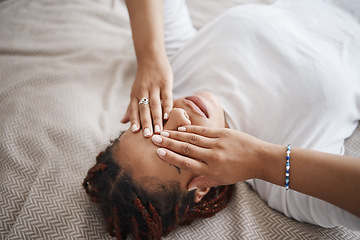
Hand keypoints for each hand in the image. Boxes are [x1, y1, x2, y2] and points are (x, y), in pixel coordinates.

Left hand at [121, 56, 172, 136]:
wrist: (151, 57)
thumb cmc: (143, 78)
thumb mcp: (135, 92)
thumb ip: (131, 107)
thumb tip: (122, 122)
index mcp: (135, 94)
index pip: (134, 109)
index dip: (134, 120)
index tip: (135, 133)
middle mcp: (143, 91)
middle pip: (144, 109)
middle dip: (146, 123)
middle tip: (148, 136)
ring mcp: (154, 87)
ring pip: (155, 104)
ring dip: (156, 118)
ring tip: (158, 130)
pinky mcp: (165, 83)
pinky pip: (166, 96)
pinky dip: (167, 106)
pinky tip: (168, 116)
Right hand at [151, 126, 265, 189]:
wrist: (259, 158)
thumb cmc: (239, 171)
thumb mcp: (222, 181)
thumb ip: (203, 182)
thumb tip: (187, 187)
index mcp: (212, 170)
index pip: (187, 163)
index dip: (172, 157)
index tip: (159, 153)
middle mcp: (213, 156)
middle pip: (186, 149)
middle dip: (169, 143)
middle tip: (155, 139)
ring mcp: (218, 143)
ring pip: (193, 138)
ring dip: (176, 134)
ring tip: (163, 132)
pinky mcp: (223, 133)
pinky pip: (203, 131)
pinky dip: (191, 129)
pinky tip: (180, 128)